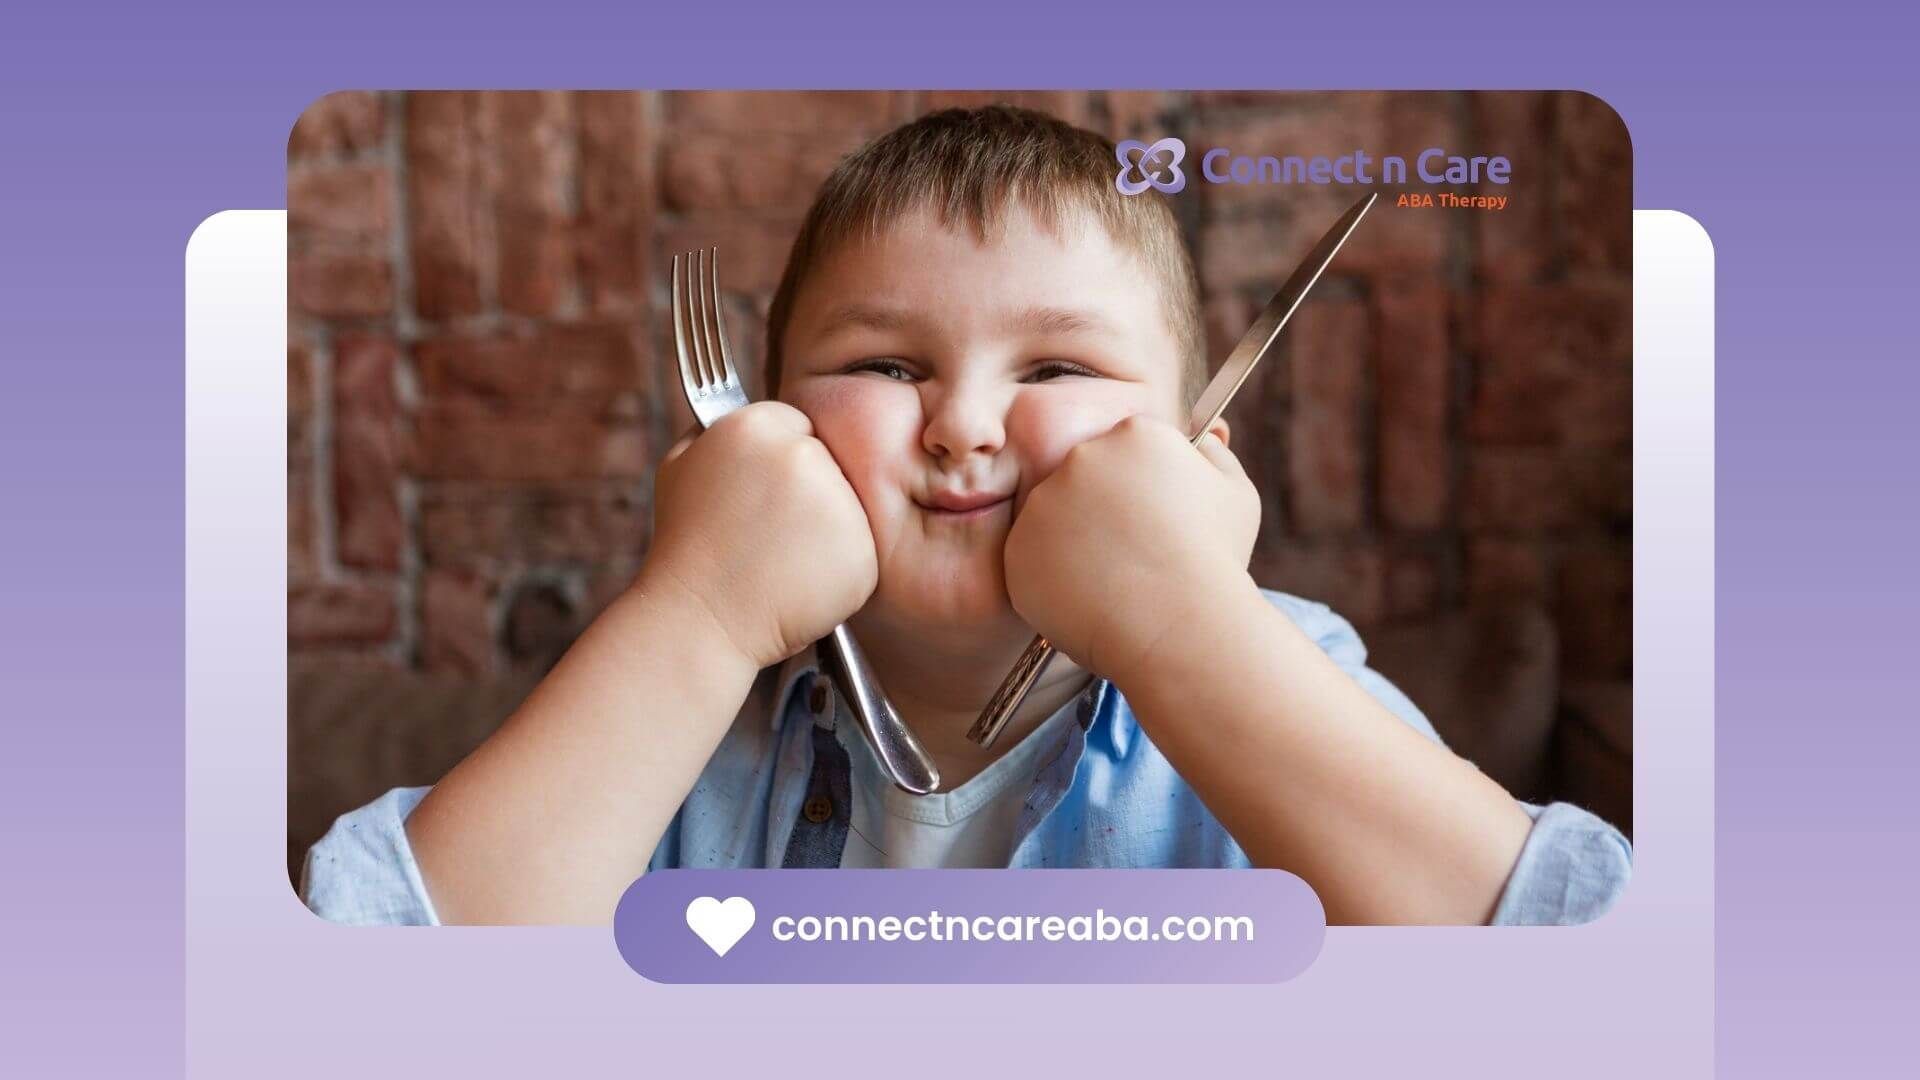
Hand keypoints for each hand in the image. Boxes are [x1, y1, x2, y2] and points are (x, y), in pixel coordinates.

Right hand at [643, 401, 877, 669]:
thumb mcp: (680, 466)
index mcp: (756, 426)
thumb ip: (716, 429)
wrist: (699, 620)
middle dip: (808, 495)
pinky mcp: (863, 550)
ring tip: (781, 560)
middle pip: (829, 462)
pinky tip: (799, 582)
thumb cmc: (686, 547)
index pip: (798, 424)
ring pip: (849, 506)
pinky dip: (839, 570)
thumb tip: (738, 406)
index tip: (761, 497)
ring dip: (825, 532)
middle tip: (769, 533)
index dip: (779, 464)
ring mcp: (838, 503)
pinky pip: (861, 550)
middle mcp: (803, 455)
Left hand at [1002, 414, 1260, 680]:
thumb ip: (1215, 455)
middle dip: (1104, 511)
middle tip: (1134, 554)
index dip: (1142, 490)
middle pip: (1085, 478)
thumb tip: (1205, 438)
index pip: (1126, 450)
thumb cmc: (1215, 561)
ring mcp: (1043, 503)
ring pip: (1054, 519)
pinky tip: (1091, 598)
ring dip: (1076, 543)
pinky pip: (1032, 561)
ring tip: (1116, 580)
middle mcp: (1081, 457)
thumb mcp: (1236, 494)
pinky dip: (1054, 580)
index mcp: (1134, 433)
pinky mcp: (1018, 548)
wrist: (1178, 625)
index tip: (1153, 522)